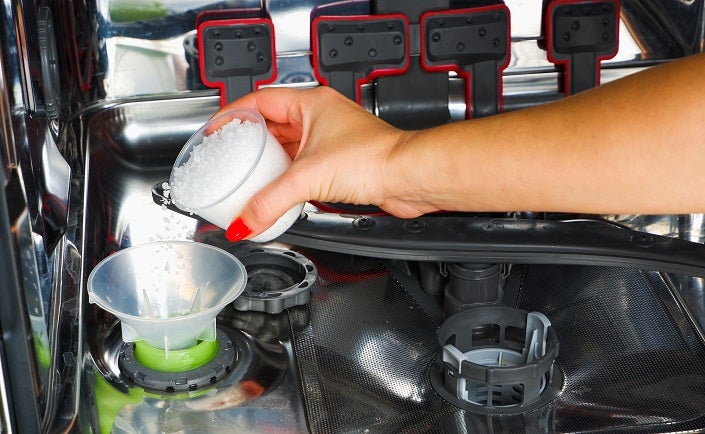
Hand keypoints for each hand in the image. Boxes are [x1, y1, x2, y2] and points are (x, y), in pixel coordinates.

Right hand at [214, 86, 438, 240]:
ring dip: (268, 163)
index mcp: (311, 103)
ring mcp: (331, 139)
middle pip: (272, 125)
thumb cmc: (375, 158)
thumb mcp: (308, 177)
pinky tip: (278, 192)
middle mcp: (321, 117)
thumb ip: (270, 201)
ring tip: (248, 178)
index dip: (232, 115)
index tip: (215, 132)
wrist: (409, 176)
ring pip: (289, 147)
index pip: (259, 100)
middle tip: (228, 159)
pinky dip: (288, 178)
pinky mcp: (340, 161)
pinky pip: (304, 166)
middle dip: (248, 143)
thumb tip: (245, 221)